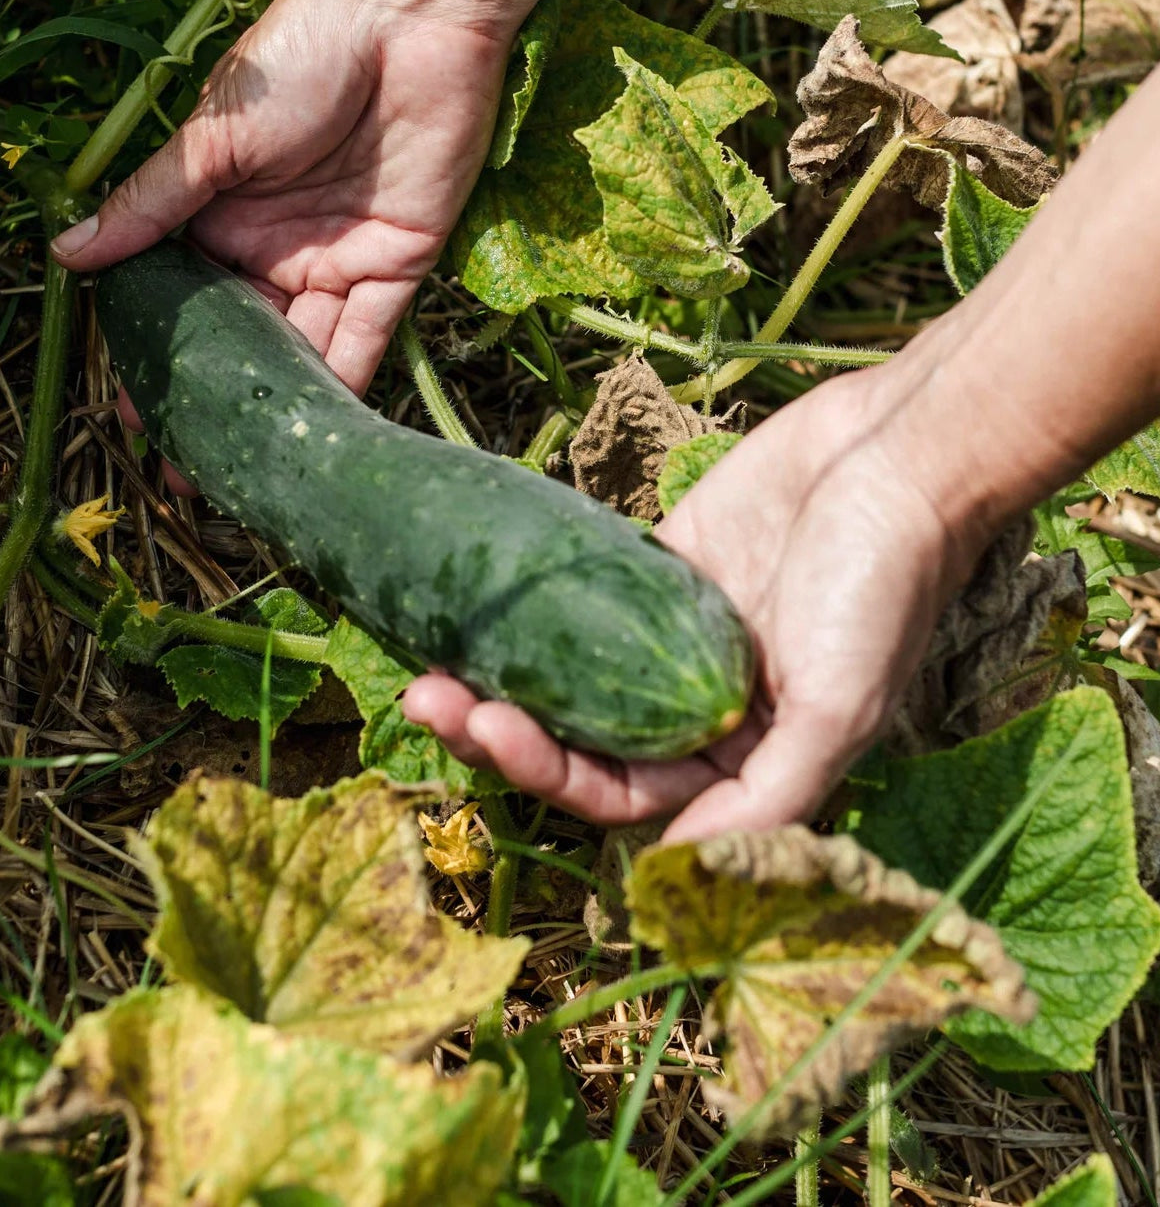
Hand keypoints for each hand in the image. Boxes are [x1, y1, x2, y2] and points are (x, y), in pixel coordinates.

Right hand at [51, 0, 512, 479]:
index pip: (184, 297)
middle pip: (244, 335)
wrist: (411, 16)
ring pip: (304, 349)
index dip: (160, 354)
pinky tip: (317, 433)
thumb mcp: (211, 138)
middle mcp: (278, 243)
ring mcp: (340, 256)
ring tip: (243, 470)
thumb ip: (151, 205)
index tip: (132, 412)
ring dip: (278, 406)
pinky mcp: (402, 262)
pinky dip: (345, 383)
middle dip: (217, 398)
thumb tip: (66, 254)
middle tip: (184, 466)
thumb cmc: (300, 57)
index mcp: (223, 210)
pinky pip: (370, 336)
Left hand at [403, 367, 990, 839]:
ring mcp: (673, 635)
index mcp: (744, 759)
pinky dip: (534, 607)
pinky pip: (585, 597)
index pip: (627, 793)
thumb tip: (672, 872)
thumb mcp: (840, 708)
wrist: (898, 455)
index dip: (552, 774)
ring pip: (572, 674)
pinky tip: (476, 604)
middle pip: (584, 740)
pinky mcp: (662, 564)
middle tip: (429, 700)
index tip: (490, 729)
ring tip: (433, 660)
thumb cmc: (883, 587)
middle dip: (505, 731)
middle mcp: (703, 709)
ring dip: (504, 674)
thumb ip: (766, 800)